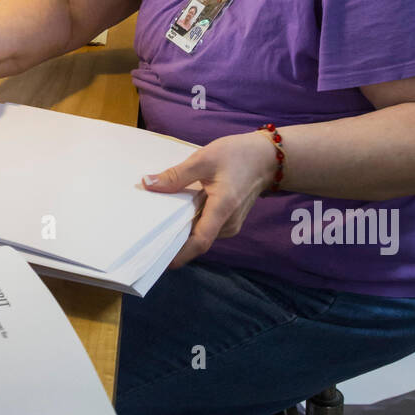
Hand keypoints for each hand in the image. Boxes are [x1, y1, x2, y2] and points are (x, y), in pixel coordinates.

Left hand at [143, 132, 276, 266]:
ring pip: (201, 234)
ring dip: (181, 230)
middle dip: (173, 240)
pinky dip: (191, 223)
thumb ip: (176, 175)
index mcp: (223, 208)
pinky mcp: (229, 221)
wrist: (267, 158)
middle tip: (146, 236)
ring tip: (156, 222)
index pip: (200, 241)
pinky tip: (176, 213)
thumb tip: (147, 184)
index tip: (157, 259)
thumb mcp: (204, 159)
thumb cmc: (238, 155)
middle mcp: (228, 223)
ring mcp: (231, 224)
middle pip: (196, 240)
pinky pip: (207, 227)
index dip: (179, 254)